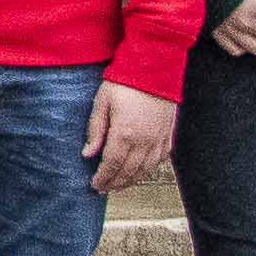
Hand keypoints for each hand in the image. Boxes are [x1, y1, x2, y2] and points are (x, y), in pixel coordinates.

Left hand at [84, 79, 180, 194]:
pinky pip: (160, 159)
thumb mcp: (102, 102)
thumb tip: (88, 153)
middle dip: (115, 183)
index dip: (103, 178)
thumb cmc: (125, 81)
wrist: (155, 66)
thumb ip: (95, 130)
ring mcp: (158, 139)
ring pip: (145, 169)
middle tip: (104, 189)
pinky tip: (141, 171)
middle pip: (128, 171)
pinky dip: (149, 169)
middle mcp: (144, 141)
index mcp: (125, 133)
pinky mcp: (168, 134)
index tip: (95, 184)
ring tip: (119, 185)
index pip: (111, 164)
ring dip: (131, 180)